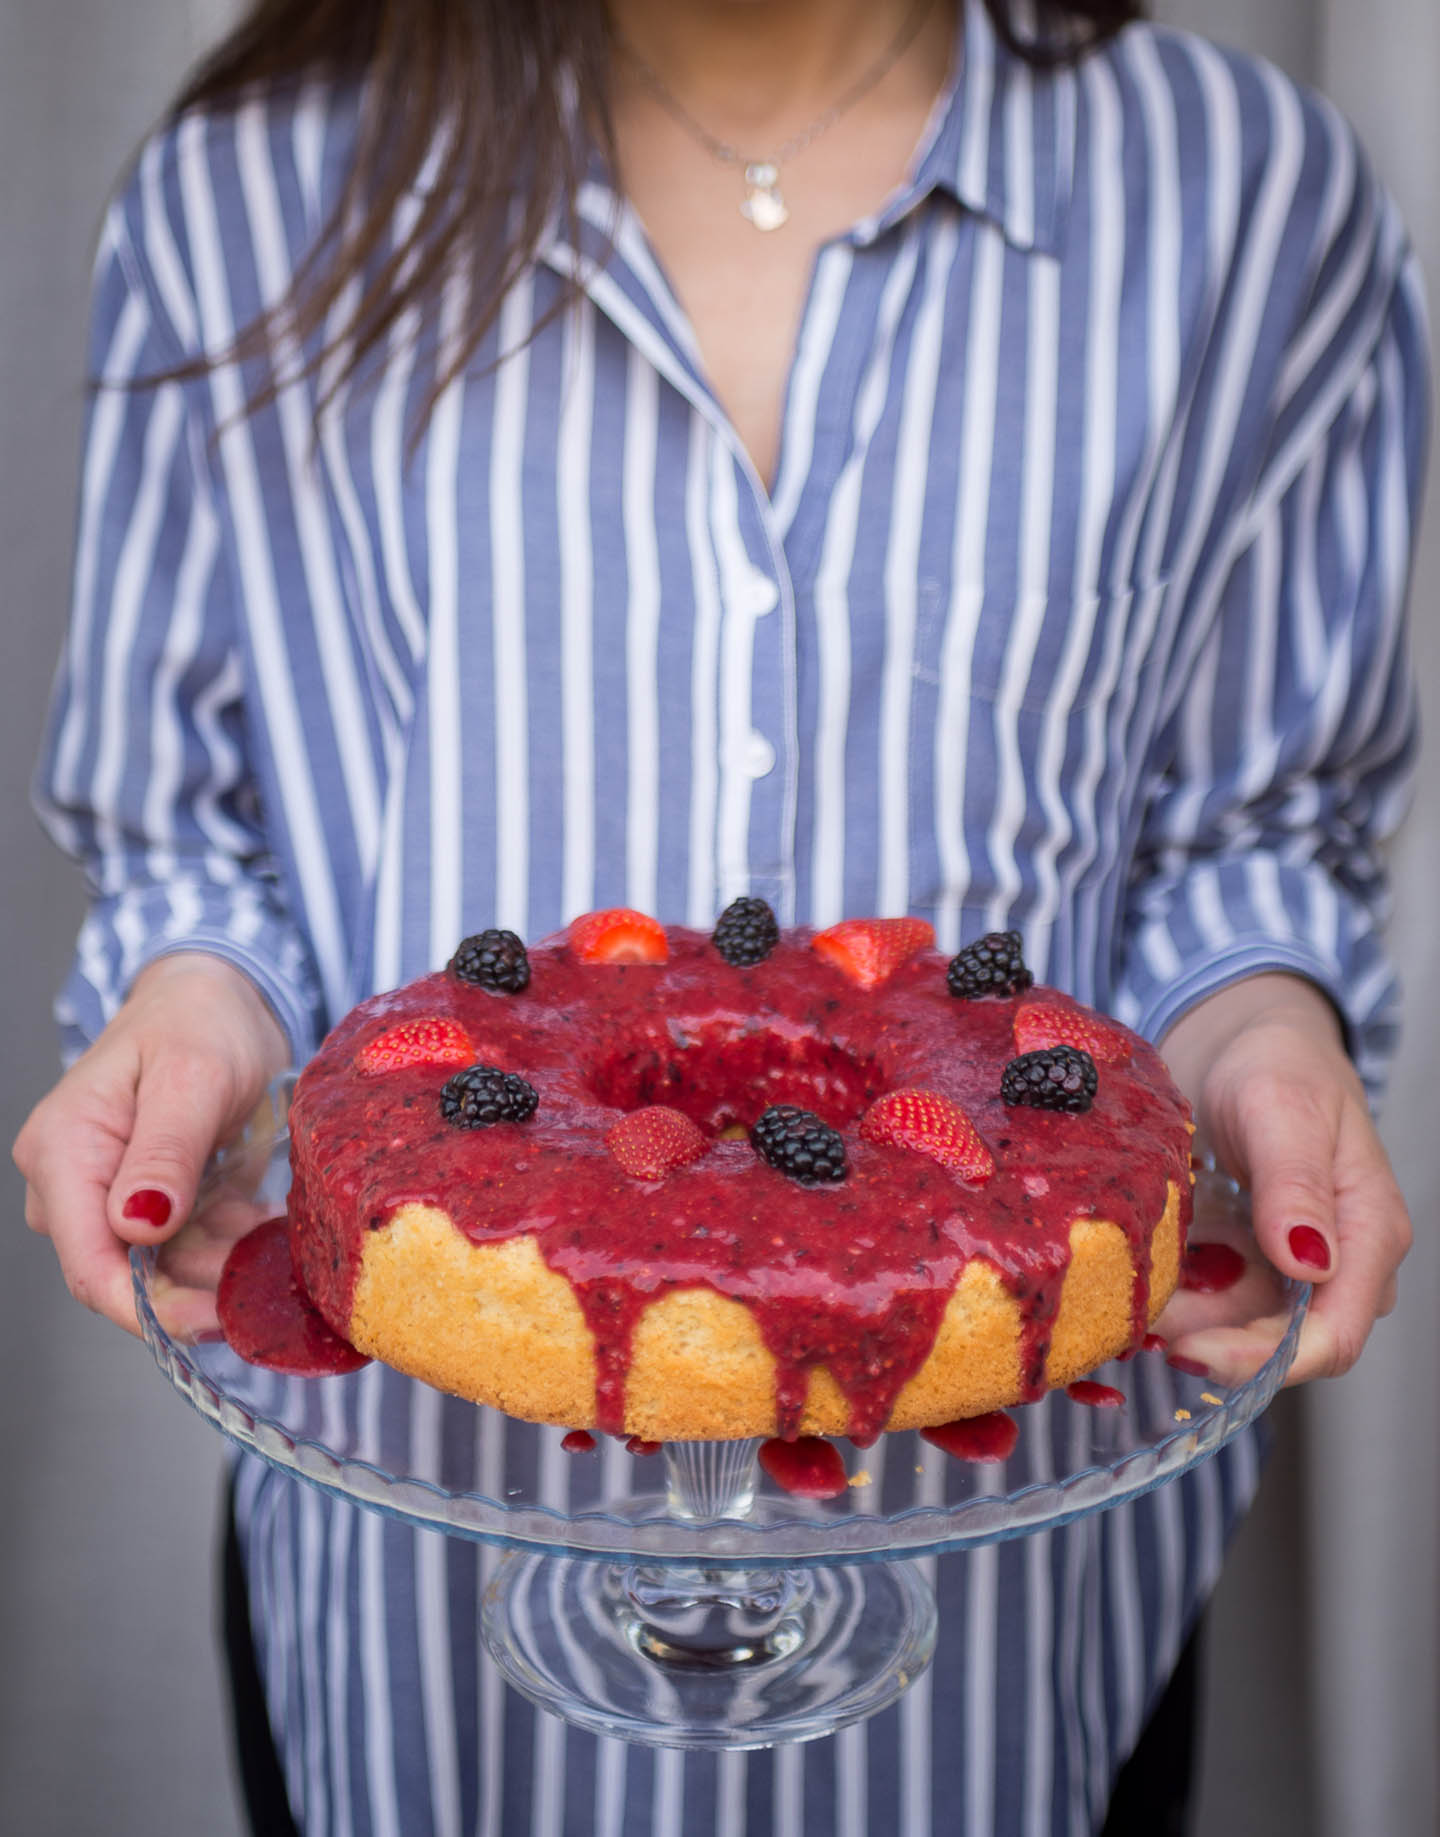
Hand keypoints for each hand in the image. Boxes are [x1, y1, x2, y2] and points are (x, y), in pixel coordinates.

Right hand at [13, 953, 289, 1337]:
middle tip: (264, 1280)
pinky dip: (234, 1244)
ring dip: (224, 1265)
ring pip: (167, 1267)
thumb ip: (165, 1151)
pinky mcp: (160, 1202)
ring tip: (276, 1242)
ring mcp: (118, 1197)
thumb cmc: (197, 1020)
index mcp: (64, 1150)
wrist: (219, 998)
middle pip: (127, 1273)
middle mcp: (77, 1183)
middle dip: (196, 1288)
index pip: (87, 1260)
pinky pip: (193, 1246)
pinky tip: (269, 1225)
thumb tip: (137, 1225)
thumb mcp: (192, 1076)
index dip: (142, 1307)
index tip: (207, 1320)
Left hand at [1156, 974, 1410, 1387]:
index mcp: (1368, 1232)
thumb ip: (1294, 1183)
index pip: (1333, 1335)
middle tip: (1141, 1320)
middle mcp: (1340, 1262)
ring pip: (1242, 1326)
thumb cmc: (1278, 1061)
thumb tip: (1311, 1264)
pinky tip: (1140, 1275)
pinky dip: (1178, 1293)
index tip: (1193, 1349)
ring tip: (1129, 1293)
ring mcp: (1295, 1265)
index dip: (1265, 1358)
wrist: (1247, 1040)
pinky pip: (1216, 1296)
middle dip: (1213, 1342)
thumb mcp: (1282, 1107)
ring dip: (1186, 1320)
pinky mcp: (1253, 1256)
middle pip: (1285, 1344)